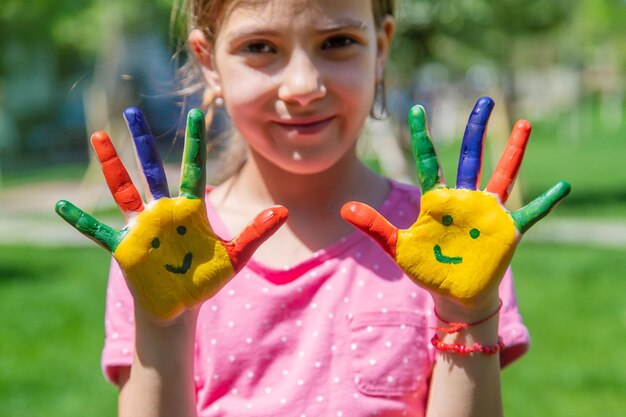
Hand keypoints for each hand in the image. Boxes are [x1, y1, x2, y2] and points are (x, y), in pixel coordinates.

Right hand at [56, 108, 286, 319]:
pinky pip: (98, 231)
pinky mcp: (125, 247)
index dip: (195, 141)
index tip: (197, 112)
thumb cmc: (206, 279)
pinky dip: (81, 220)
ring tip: (98, 136)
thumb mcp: (235, 256)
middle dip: (142, 141)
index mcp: (191, 209)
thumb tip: (284, 210)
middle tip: (132, 111)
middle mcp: (164, 211)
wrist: (182, 305)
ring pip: (124, 189)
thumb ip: (257, 232)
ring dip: (111, 165)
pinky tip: (60, 206)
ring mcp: (142, 227)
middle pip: (151, 169)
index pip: (194, 167)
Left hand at [342, 97, 569, 307]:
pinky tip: (563, 186)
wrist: (453, 293)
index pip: (428, 161)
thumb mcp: (398, 247)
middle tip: (484, 99)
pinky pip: (530, 213)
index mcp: (436, 201)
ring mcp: (486, 212)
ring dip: (513, 150)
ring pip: (502, 174)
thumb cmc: (426, 268)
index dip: (423, 137)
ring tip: (524, 123)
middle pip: (470, 156)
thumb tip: (345, 208)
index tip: (416, 109)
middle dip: (476, 128)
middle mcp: (463, 199)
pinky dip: (545, 202)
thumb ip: (375, 227)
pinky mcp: (506, 231)